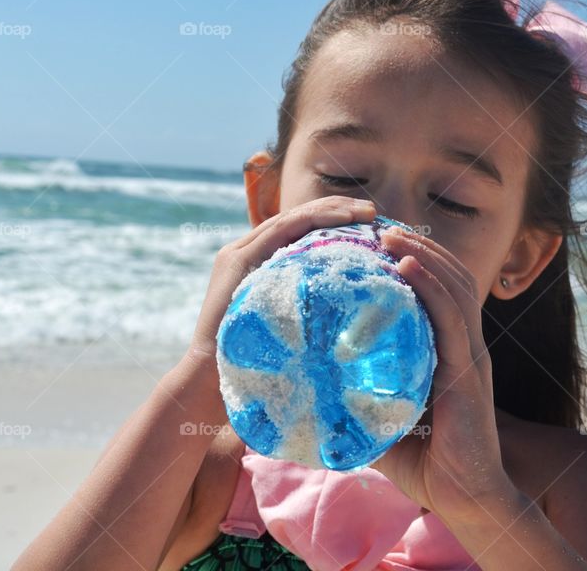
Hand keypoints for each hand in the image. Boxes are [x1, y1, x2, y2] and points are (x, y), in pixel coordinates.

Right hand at [183, 196, 377, 388]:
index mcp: (258, 263)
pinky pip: (284, 229)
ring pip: (294, 219)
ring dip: (333, 211)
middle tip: (373, 211)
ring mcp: (240, 252)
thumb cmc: (258, 362)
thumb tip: (352, 308)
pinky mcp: (238, 259)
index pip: (300, 230)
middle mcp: (246, 251)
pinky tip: (345, 220)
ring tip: (366, 212)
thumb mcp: (293, 323)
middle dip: (337, 210)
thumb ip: (310, 304)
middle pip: (298, 219)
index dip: (334, 221)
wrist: (213, 376)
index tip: (368, 225)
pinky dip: (316, 219)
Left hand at [371, 226, 514, 521]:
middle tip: (380, 226)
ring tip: (389, 235)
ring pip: (454, 286)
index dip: (416, 260)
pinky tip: (406, 266)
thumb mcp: (381, 420)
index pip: (440, 290)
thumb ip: (356, 399)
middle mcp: (466, 345)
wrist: (463, 499)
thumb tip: (309, 388)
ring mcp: (471, 355)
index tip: (380, 242)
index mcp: (450, 351)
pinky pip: (453, 318)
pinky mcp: (469, 372)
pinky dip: (431, 286)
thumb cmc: (423, 465)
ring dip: (423, 254)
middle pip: (450, 276)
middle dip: (418, 245)